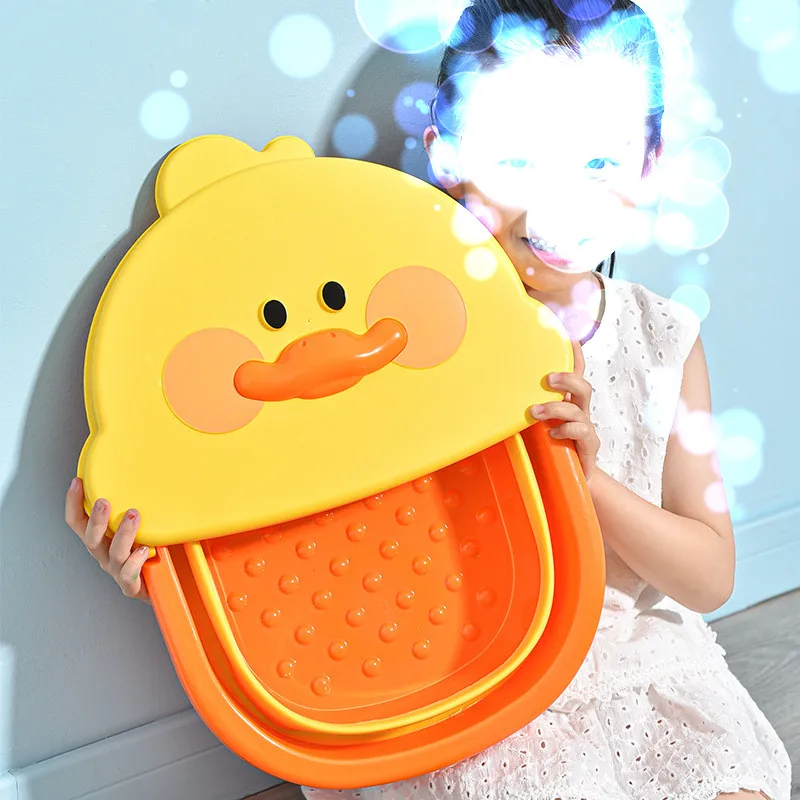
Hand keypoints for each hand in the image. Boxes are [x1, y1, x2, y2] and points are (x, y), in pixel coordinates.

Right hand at [65, 478, 149, 602]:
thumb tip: (145, 474)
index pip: (78, 522)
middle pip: (91, 539)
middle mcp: (105, 555)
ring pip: (114, 554)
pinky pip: (129, 576)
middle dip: (96, 520)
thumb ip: (135, 505)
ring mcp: (117, 571)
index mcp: (101, 539)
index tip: (78, 482)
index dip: (74, 504)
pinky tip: (143, 550)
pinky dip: (135, 562)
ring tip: (133, 516)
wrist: (163, 584)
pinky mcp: (132, 587)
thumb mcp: (139, 523)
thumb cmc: (149, 550)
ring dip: (122, 534)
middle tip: (103, 502)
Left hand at [529, 339, 599, 482]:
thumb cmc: (548, 448)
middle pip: (583, 386)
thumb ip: (521, 409)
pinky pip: (582, 432)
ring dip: (556, 407)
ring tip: (535, 412)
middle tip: (548, 378)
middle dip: (567, 378)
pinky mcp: (588, 446)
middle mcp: (579, 411)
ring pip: (579, 409)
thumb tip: (487, 395)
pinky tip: (552, 434)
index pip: (575, 373)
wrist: (569, 480)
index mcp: (568, 402)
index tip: (568, 336)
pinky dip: (566, 430)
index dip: (575, 355)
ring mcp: (585, 428)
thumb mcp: (533, 424)